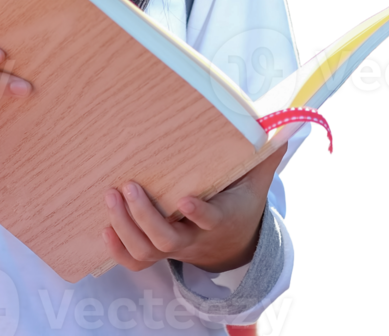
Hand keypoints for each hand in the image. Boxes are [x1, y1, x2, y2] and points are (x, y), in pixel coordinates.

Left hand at [102, 145, 285, 273]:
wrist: (230, 244)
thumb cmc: (238, 204)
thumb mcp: (254, 183)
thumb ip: (264, 156)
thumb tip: (284, 127)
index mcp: (220, 219)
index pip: (210, 221)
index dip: (198, 214)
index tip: (184, 198)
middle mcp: (194, 238)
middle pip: (167, 239)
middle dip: (145, 217)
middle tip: (129, 187)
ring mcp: (174, 248)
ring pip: (147, 251)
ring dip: (125, 228)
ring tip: (111, 195)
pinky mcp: (157, 252)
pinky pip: (136, 262)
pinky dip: (118, 251)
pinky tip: (104, 227)